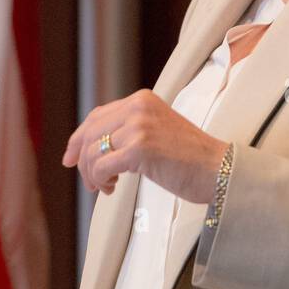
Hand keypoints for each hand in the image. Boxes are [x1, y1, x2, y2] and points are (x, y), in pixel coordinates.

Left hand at [60, 89, 227, 203]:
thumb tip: (90, 148)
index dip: (78, 138)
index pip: (97, 116)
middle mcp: (138, 107)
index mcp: (142, 100)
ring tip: (105, 187)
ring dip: (92, 174)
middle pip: (90, 133)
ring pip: (92, 151)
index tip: (69, 158)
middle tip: (89, 182)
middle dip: (81, 160)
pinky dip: (100, 180)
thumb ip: (129, 131)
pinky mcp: (140, 148)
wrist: (218, 170)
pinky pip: (100, 166)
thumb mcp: (157, 132)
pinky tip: (112, 188)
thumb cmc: (190, 159)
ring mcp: (138, 126)